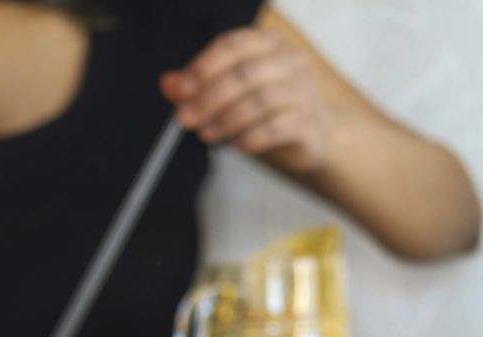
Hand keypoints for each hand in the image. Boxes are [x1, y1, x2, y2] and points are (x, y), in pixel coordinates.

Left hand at [160, 25, 332, 172]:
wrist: (314, 133)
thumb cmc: (269, 109)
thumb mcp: (234, 93)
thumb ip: (201, 87)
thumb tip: (169, 84)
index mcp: (269, 44)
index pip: (233, 45)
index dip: (204, 66)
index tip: (182, 91)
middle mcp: (290, 61)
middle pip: (244, 74)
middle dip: (209, 98)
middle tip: (186, 119)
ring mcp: (303, 91)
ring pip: (260, 101)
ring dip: (227, 120)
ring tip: (207, 135)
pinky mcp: (308, 122)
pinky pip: (276, 128)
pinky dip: (252, 137)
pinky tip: (236, 146)